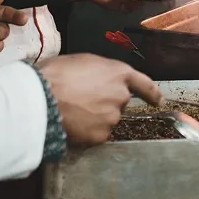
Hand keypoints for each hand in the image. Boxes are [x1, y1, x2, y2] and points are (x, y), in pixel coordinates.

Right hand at [38, 54, 162, 145]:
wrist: (40, 98)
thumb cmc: (56, 74)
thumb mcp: (83, 61)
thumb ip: (101, 72)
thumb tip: (100, 80)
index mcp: (119, 74)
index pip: (144, 84)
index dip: (152, 93)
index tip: (158, 100)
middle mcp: (121, 96)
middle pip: (119, 102)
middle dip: (105, 103)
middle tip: (82, 100)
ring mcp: (112, 118)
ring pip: (107, 120)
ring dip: (95, 117)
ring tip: (72, 111)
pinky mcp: (100, 136)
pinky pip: (96, 134)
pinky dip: (86, 132)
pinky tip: (71, 123)